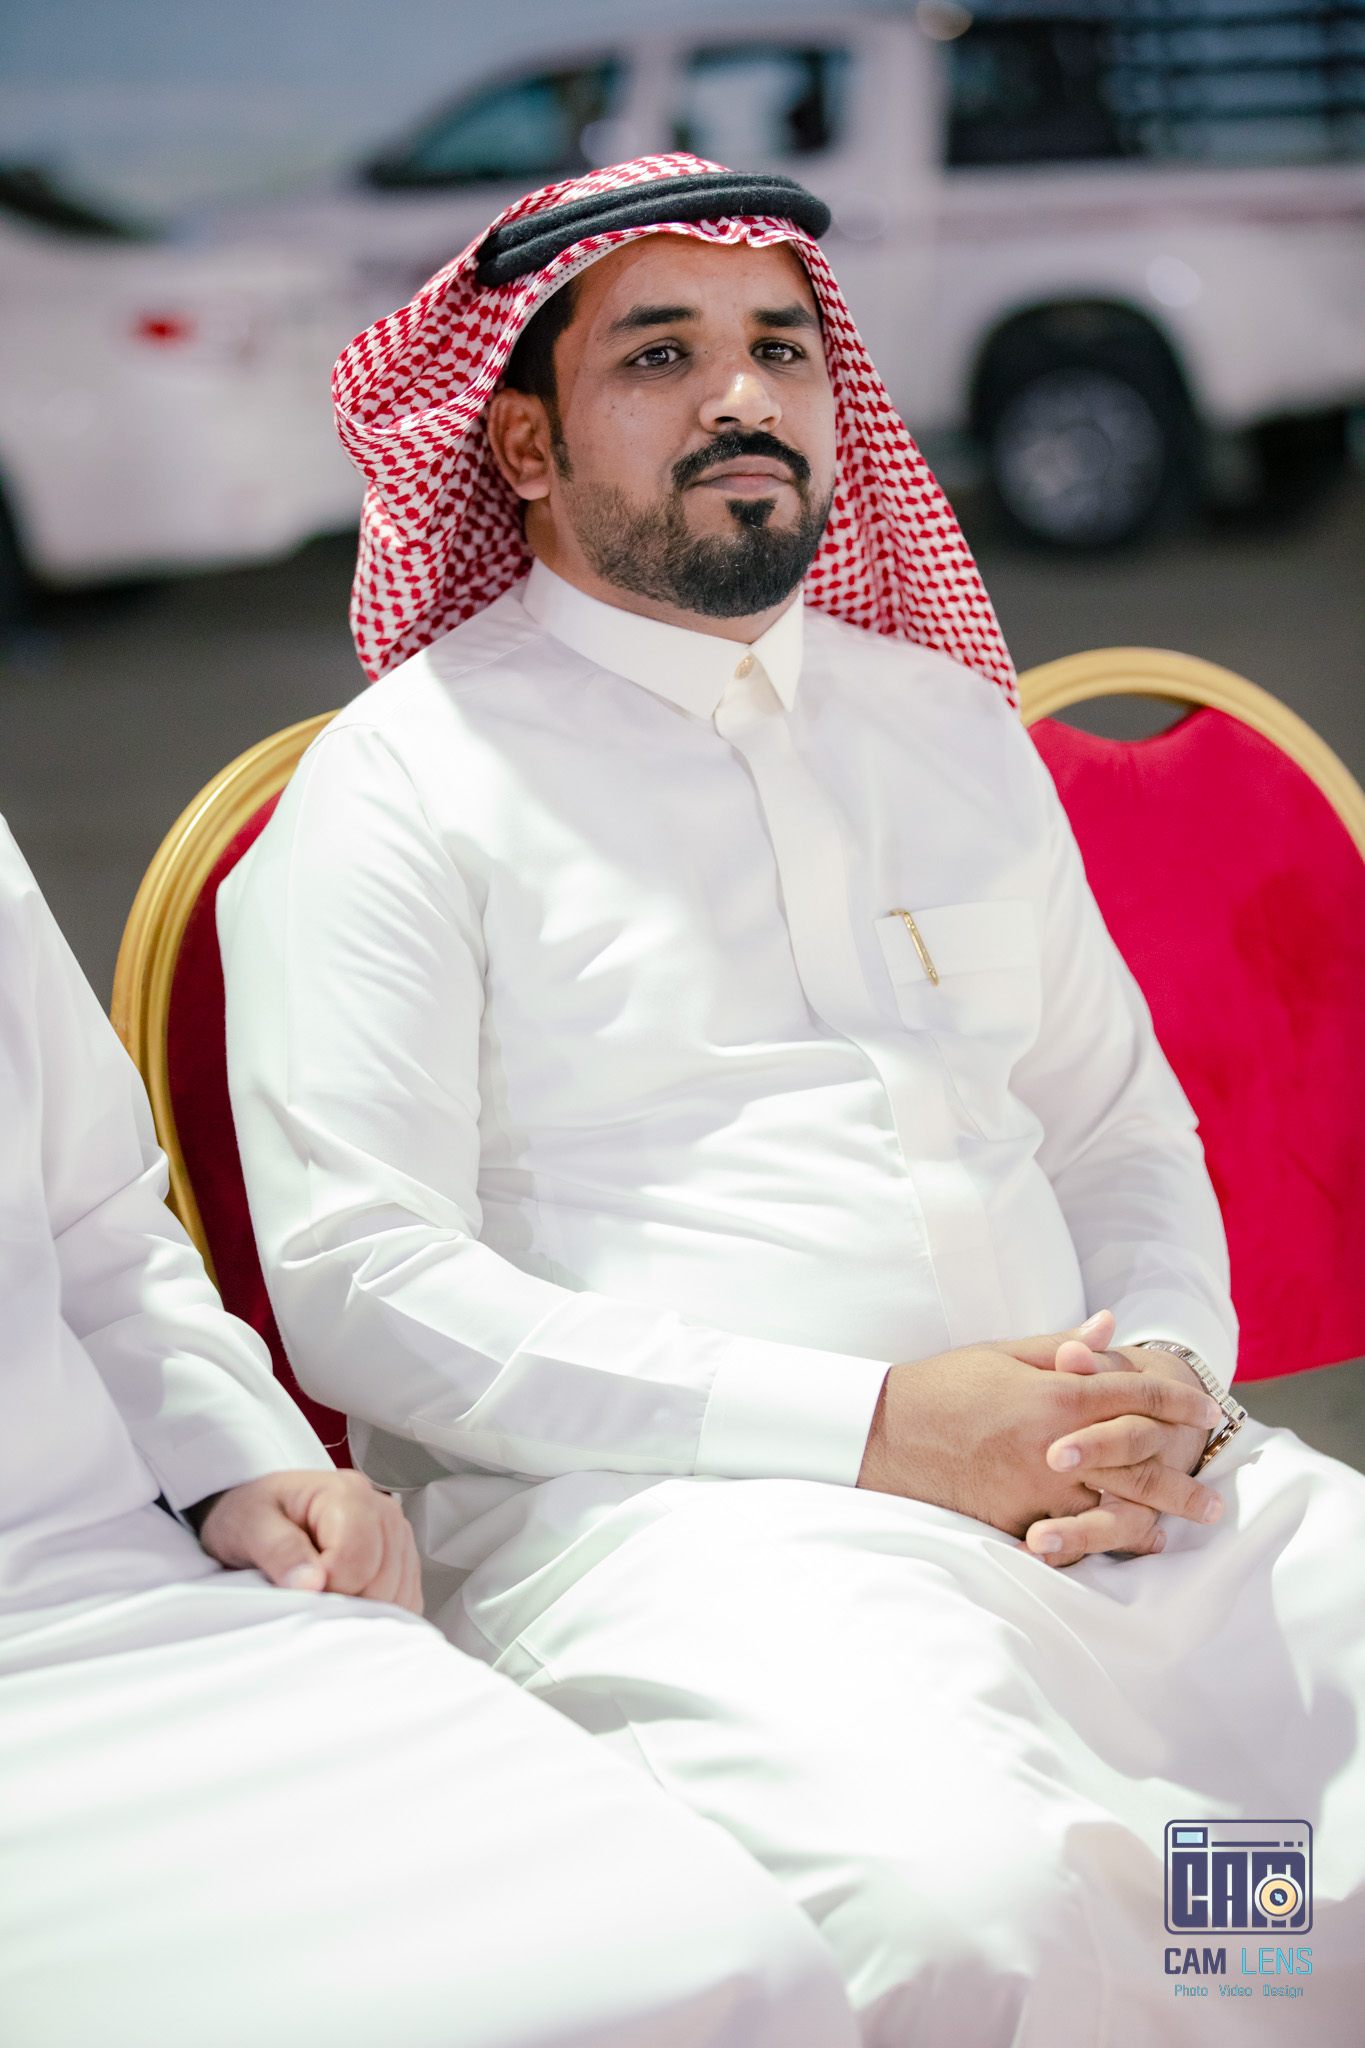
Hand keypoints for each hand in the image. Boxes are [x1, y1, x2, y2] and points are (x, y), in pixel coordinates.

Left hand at [194, 1469, 422, 1613]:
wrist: (260, 1515)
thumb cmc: (254, 1515)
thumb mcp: (250, 1526)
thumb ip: (280, 1551)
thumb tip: (311, 1584)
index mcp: (345, 1493)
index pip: (357, 1559)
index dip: (327, 1586)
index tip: (298, 1586)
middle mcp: (379, 1507)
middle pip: (382, 1579)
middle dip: (345, 1600)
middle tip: (309, 1593)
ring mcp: (395, 1532)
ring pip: (399, 1592)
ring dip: (363, 1609)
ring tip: (327, 1593)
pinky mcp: (401, 1556)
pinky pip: (407, 1598)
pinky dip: (381, 1612)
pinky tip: (349, 1601)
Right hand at [857, 1315, 1221, 1552]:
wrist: (885, 1431)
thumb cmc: (944, 1385)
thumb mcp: (1004, 1353)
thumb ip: (1062, 1346)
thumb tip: (1110, 1329)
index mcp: (1055, 1394)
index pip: (1135, 1394)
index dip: (1177, 1400)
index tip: (1207, 1411)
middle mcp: (1055, 1444)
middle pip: (1139, 1461)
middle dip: (1182, 1476)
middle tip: (1213, 1493)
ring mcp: (1036, 1487)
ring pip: (1114, 1505)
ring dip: (1155, 1516)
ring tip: (1182, 1524)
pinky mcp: (1016, 1518)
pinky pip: (1073, 1534)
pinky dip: (1108, 1539)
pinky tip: (1131, 1541)